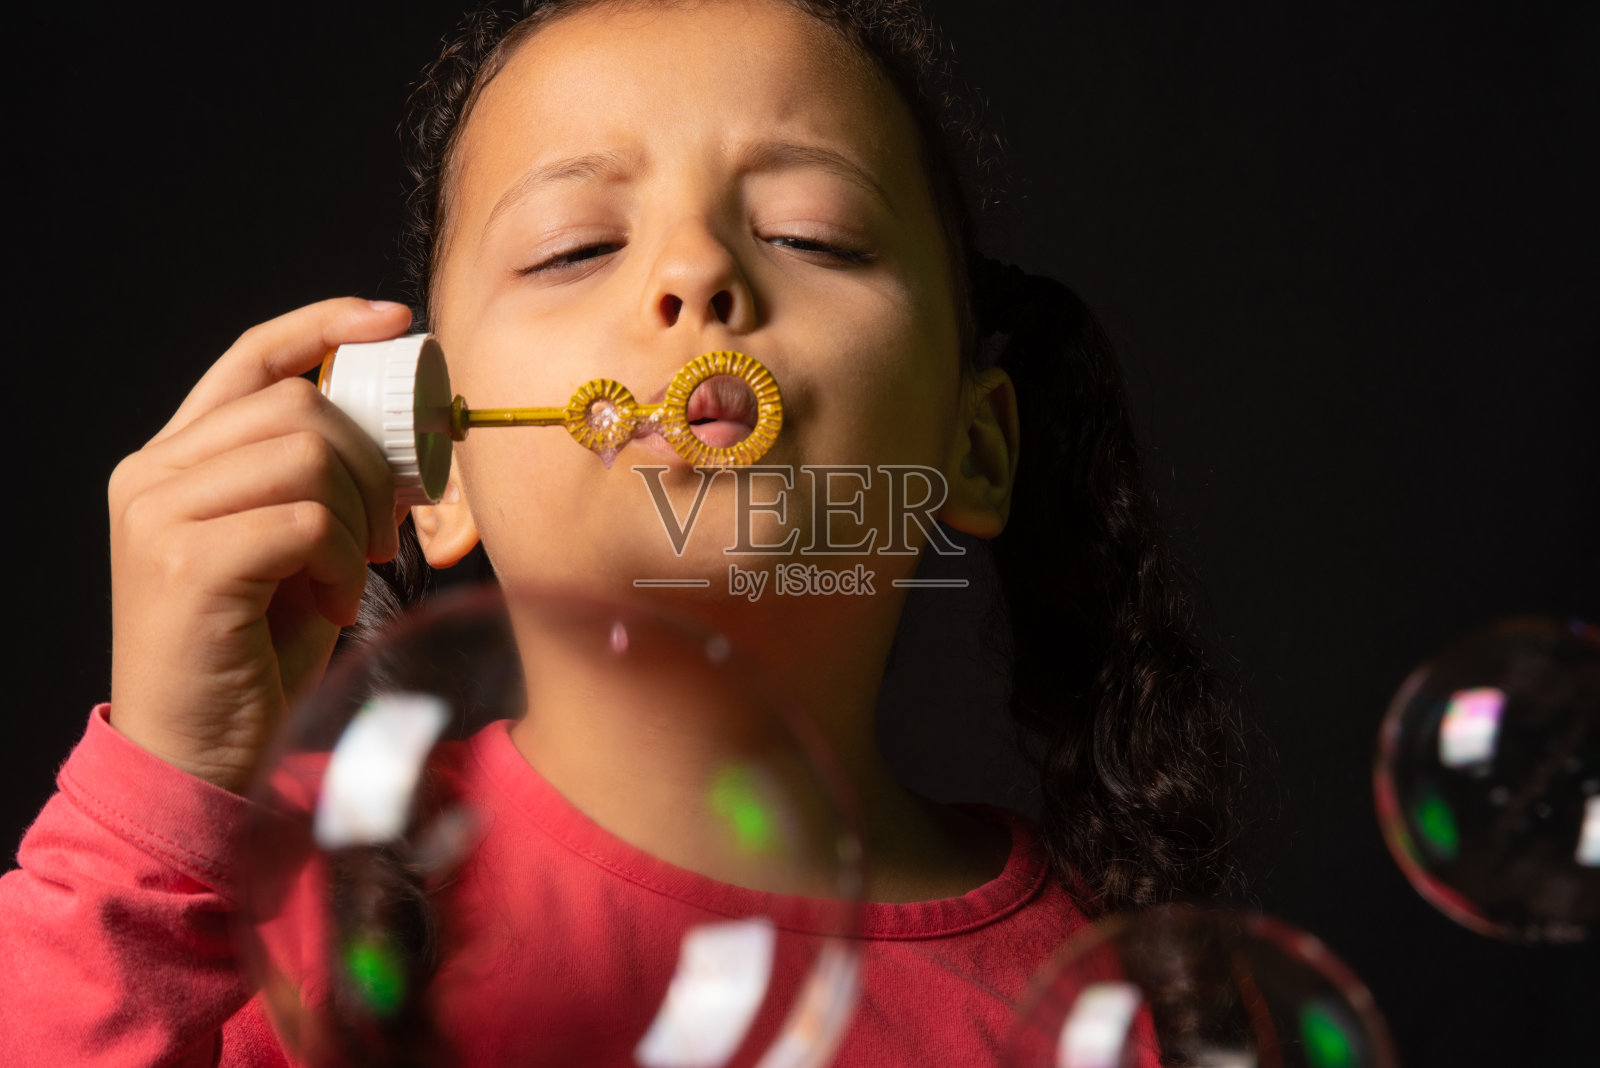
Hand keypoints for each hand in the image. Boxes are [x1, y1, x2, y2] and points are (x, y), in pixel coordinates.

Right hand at [107, 298, 412, 791]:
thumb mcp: (289, 551)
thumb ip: (316, 483)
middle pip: (298, 404)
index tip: (390, 321)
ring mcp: (159, 514)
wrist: (195, 754)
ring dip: (355, 517)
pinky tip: (331, 601)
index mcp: (175, 461)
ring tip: (346, 574)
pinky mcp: (186, 560)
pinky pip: (306, 519)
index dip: (324, 325)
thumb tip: (395, 433)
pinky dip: (341, 560)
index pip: (251, 358)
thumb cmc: (253, 653)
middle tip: (382, 527)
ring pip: (306, 454)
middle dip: (367, 461)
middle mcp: (153, 475)